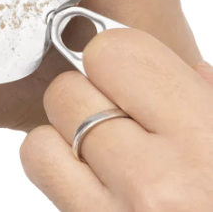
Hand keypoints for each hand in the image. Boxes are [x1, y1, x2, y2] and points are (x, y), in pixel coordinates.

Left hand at [21, 29, 212, 211]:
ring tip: (103, 150)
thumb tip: (184, 66)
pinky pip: (40, 174)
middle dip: (88, 95)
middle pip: (68, 92)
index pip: (113, 53)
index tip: (123, 69)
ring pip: (42, 136)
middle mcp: (157, 183)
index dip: (114, 55)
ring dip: (65, 133)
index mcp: (205, 142)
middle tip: (119, 115)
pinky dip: (53, 166)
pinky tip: (89, 179)